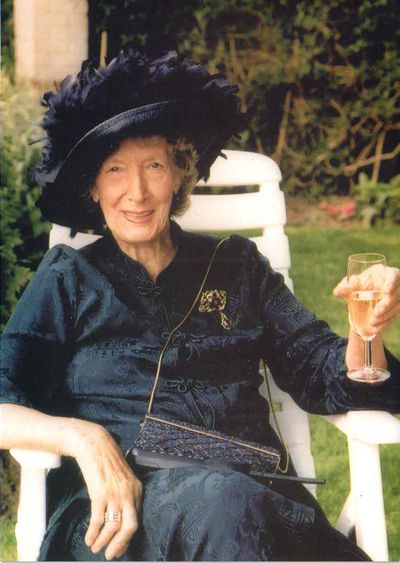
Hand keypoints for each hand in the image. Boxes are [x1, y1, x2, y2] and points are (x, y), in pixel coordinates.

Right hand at [71, 421, 141, 559]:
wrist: (94, 444)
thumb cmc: (107, 460)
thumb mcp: (122, 477)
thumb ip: (125, 493)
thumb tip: (121, 515)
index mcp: (137, 489)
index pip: (137, 518)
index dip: (128, 536)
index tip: (120, 546)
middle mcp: (129, 493)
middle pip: (130, 526)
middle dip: (120, 544)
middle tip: (111, 554)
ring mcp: (115, 493)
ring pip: (113, 526)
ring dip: (104, 541)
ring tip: (95, 547)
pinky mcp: (100, 493)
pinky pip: (98, 520)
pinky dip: (93, 532)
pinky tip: (89, 538)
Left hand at [334, 265, 399, 333]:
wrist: (358, 302)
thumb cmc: (353, 288)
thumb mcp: (346, 287)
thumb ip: (342, 288)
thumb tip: (338, 292)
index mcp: (381, 273)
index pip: (393, 274)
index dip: (392, 282)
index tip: (387, 291)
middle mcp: (392, 284)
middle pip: (396, 294)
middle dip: (386, 305)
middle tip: (375, 313)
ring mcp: (396, 297)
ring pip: (397, 306)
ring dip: (385, 315)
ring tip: (371, 322)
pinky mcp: (395, 309)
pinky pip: (393, 316)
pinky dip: (385, 323)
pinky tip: (376, 328)